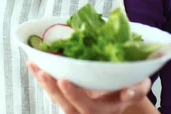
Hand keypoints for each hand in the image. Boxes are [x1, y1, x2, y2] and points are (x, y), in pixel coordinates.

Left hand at [27, 61, 149, 113]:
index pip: (87, 108)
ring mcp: (75, 105)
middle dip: (53, 88)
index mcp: (104, 111)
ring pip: (56, 98)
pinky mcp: (66, 96)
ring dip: (44, 82)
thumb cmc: (129, 86)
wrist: (121, 93)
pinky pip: (52, 89)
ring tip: (34, 65)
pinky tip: (33, 62)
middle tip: (44, 72)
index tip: (63, 80)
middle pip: (66, 105)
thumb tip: (129, 91)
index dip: (74, 96)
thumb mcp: (137, 88)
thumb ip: (136, 90)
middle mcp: (86, 111)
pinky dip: (41, 76)